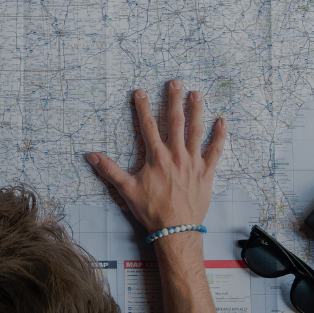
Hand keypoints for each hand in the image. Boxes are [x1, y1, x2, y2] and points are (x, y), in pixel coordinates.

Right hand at [86, 80, 226, 232]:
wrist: (175, 230)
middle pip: (176, 121)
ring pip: (196, 131)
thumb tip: (91, 156)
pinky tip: (222, 121)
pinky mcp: (206, 172)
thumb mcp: (126, 190)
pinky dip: (220, 136)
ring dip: (197, 111)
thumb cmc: (151, 210)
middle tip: (175, 82)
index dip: (143, 106)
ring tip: (197, 94)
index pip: (148, 125)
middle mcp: (176, 155)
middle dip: (174, 100)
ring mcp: (193, 162)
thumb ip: (109, 170)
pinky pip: (216, 150)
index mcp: (156, 157)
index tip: (140, 91)